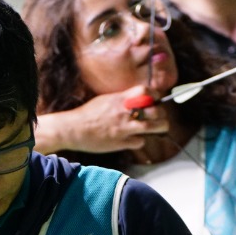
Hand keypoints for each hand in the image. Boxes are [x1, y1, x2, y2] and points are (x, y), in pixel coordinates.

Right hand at [35, 91, 169, 155]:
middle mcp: (125, 113)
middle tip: (160, 117)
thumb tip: (136, 99)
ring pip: (152, 127)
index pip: (146, 92)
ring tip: (160, 128)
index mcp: (120, 100)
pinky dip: (140, 141)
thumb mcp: (106, 100)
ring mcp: (124, 128)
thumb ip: (122, 99)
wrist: (74, 129)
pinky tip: (136, 139)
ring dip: (160, 128)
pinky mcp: (121, 142)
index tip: (156, 99)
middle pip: (155, 110)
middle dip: (162, 114)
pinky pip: (139, 142)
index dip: (155, 95)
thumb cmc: (87, 114)